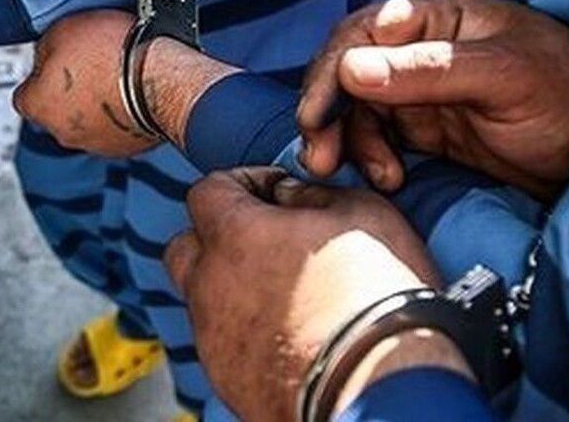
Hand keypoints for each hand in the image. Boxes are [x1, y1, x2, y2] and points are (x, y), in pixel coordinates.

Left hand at [12, 10, 155, 154]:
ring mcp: (96, 143)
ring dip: (96, 103)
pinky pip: (117, 128)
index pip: (23, 94)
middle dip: (69, 91)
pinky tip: (133, 90)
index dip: (39, 75)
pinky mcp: (127, 147)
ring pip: (87, 122)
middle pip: (55, 110)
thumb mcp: (63, 28)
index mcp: (38, 105)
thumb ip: (45, 46)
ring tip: (115, 75)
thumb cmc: (114, 55)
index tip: (53, 62)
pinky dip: (122, 113)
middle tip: (88, 65)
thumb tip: (47, 52)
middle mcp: (62, 132)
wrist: (162, 80)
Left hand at [165, 168, 464, 420]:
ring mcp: (213, 337)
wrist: (382, 385)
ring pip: (204, 299)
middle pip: (186, 247)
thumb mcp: (362, 213)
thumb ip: (313, 193)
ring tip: (285, 293)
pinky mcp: (226, 379)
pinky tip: (290, 335)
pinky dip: (245, 333)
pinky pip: (222, 343)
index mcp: (233, 235)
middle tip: (266, 241)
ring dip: (232, 287)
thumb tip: (291, 195)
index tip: (276, 191)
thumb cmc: (376, 295)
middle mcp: (209, 285)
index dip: (242, 183)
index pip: (207, 191)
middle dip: (218, 237)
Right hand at [297, 0, 568, 199]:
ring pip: (356, 109)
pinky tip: (388, 177)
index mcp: (434, 18)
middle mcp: (417, 49)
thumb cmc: (567, 93)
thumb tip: (350, 68)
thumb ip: (427, 70)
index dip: (330, 72)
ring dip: (345, 140)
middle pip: (347, 72)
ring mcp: (419, 89)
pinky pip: (378, 137)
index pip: (360, 33)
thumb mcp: (502, 75)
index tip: (317, 114)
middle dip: (327, 112)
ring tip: (350, 172)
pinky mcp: (424, 128)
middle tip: (319, 154)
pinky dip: (370, 157)